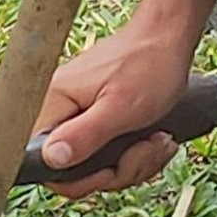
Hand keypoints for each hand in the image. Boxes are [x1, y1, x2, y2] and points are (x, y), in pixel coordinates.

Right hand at [33, 21, 197, 199]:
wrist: (171, 38)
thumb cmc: (150, 64)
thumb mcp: (120, 108)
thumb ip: (84, 136)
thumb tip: (50, 160)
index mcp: (57, 101)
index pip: (44, 161)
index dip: (78, 178)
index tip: (110, 171)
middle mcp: (63, 107)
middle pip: (77, 169)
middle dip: (119, 169)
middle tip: (145, 149)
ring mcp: (83, 112)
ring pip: (100, 165)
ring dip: (136, 160)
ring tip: (158, 138)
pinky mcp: (101, 115)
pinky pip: (113, 153)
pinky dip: (139, 151)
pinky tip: (157, 137)